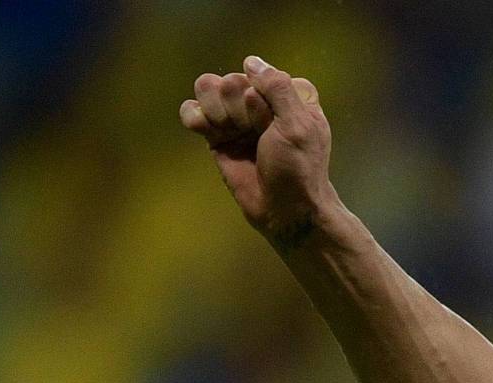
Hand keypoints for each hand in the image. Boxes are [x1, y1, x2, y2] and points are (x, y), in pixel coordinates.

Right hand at [178, 56, 336, 248]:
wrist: (284, 210)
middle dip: (239, 108)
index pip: (258, 73)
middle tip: (256, 135)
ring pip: (208, 88)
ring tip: (231, 132)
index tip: (274, 124)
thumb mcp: (300, 125)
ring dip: (217, 110)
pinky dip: (193, 116)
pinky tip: (204, 129)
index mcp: (288, 94)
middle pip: (230, 80)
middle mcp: (262, 102)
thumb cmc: (298, 169)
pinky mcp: (217, 135)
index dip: (261, 97)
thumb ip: (278, 87)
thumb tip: (250, 62)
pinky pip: (192, 110)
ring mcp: (237, 118)